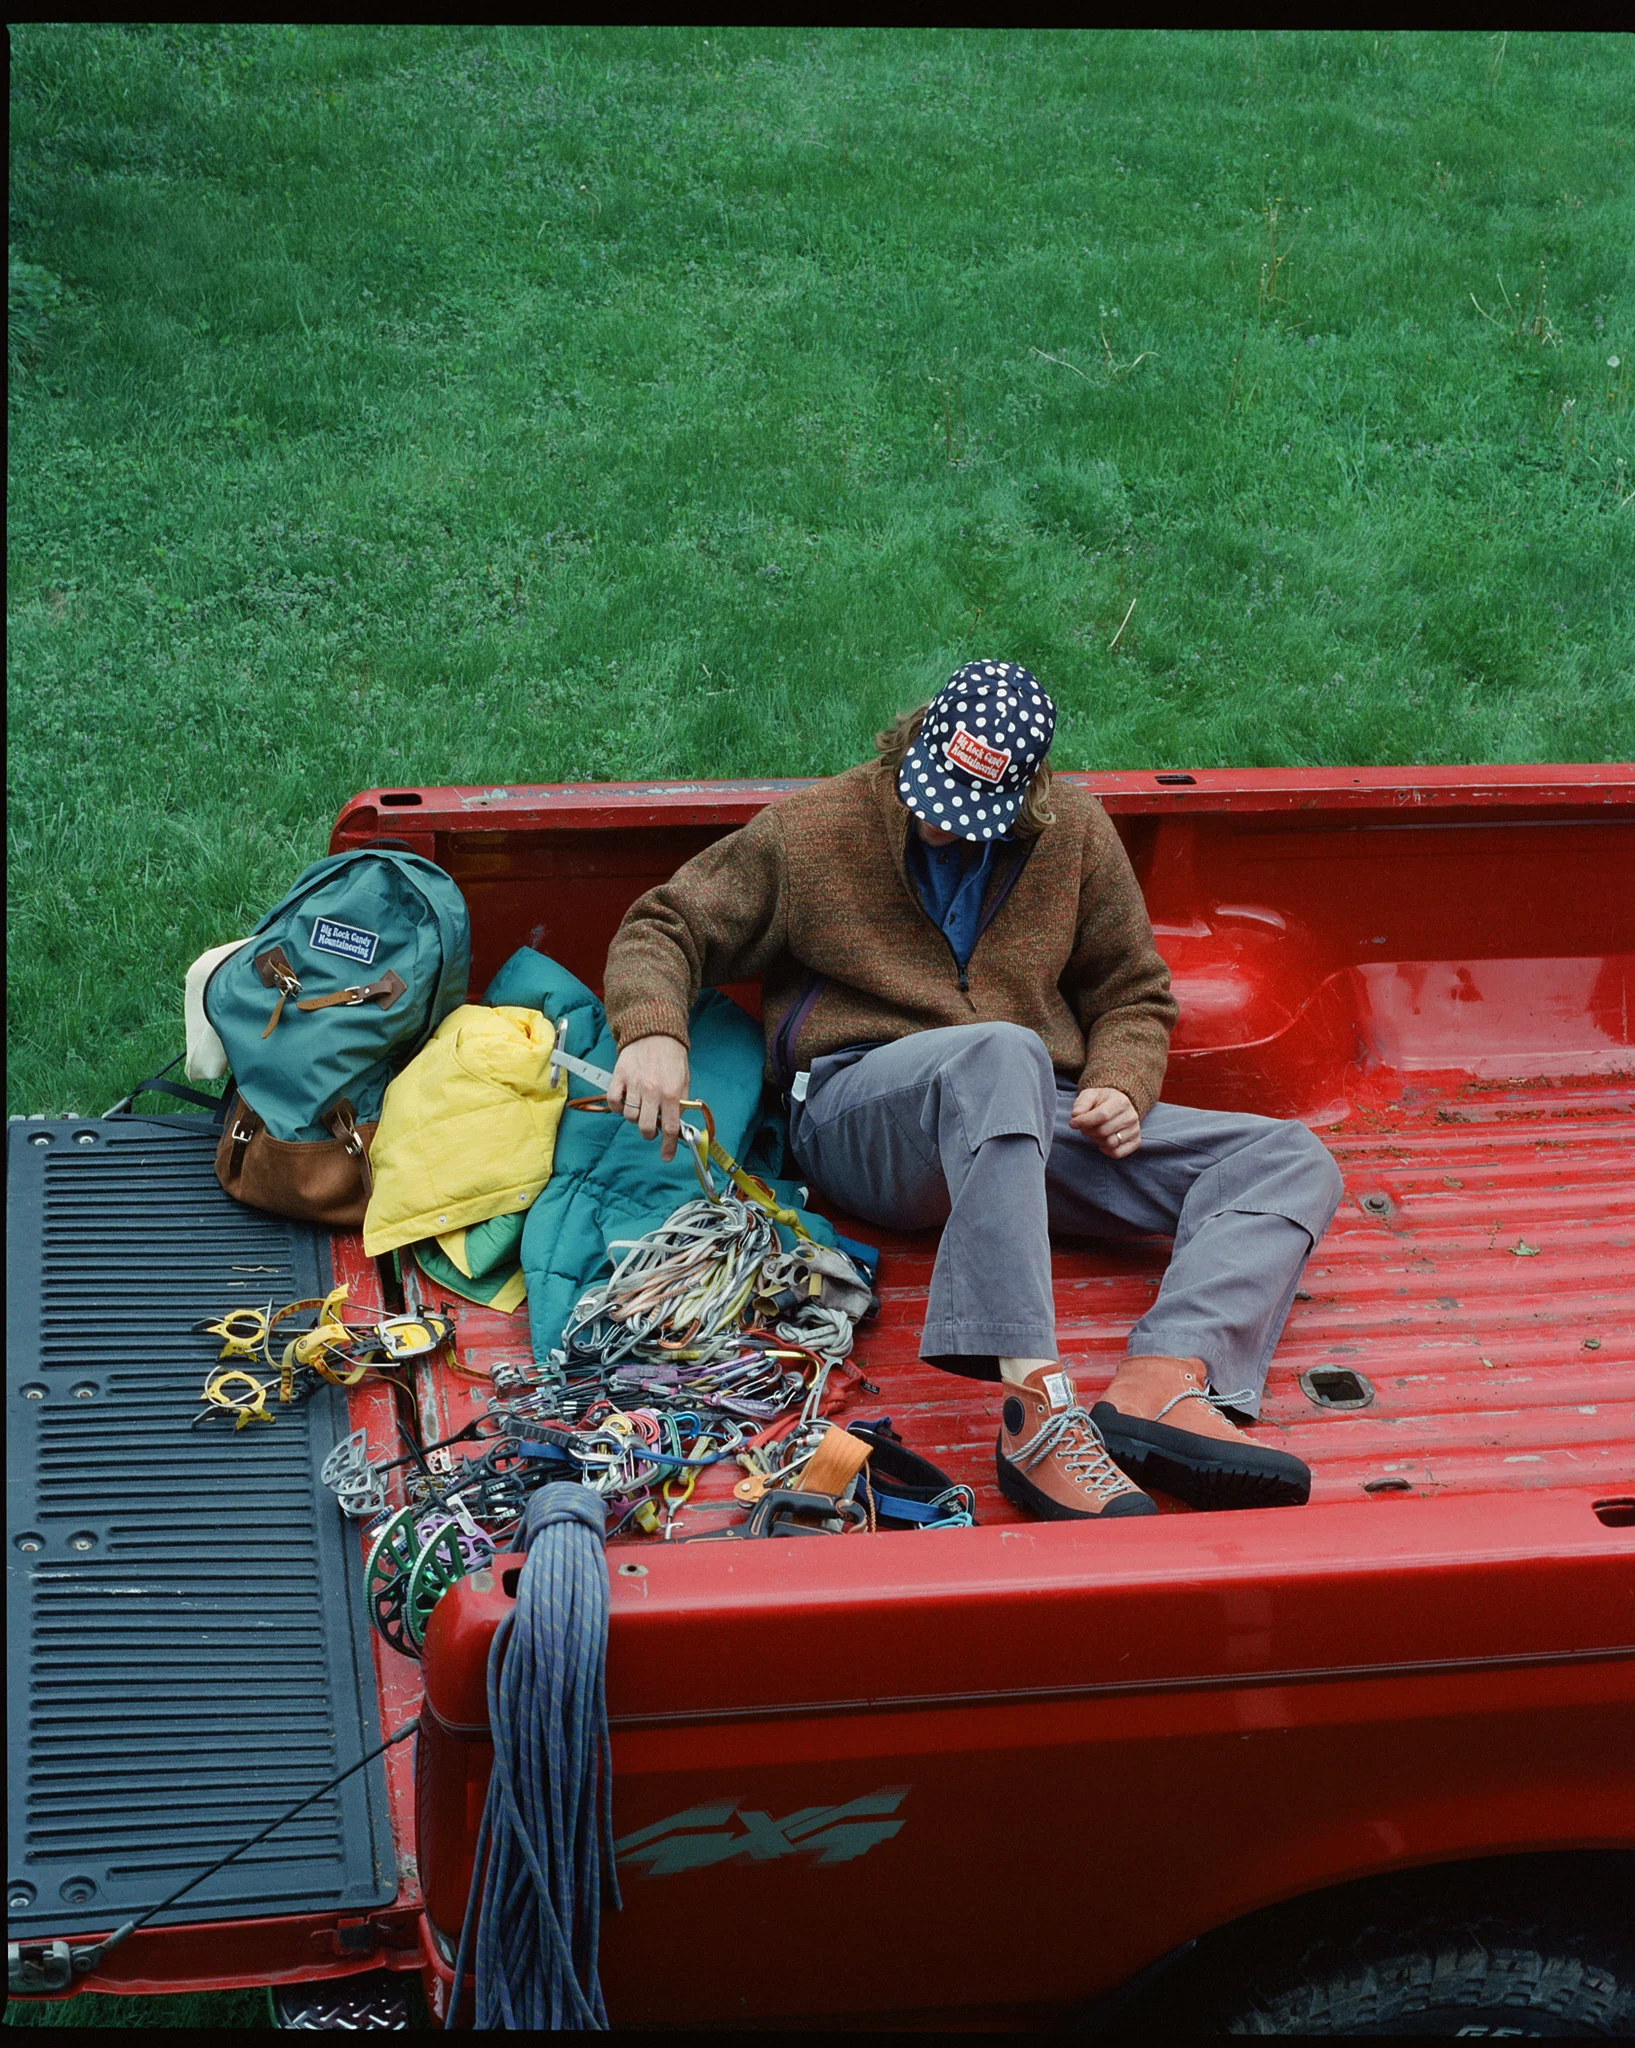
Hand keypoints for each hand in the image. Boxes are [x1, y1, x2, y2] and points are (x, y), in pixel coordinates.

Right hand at [606, 1034, 690, 1161]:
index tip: (666, 1156)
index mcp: (672, 1093)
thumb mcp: (684, 1080)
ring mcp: (633, 1084)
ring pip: (629, 1116)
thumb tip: (676, 1125)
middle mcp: (652, 1092)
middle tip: (650, 1128)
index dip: (668, 1146)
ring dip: (634, 1118)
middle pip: (645, 1127)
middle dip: (648, 1133)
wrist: (654, 1031)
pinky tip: (625, 1102)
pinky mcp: (618, 1077)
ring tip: (639, 1108)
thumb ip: (680, 1102)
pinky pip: (613, 1102)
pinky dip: (618, 1107)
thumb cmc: (671, 1057)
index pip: (670, 1127)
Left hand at [1071, 1085, 1141, 1159]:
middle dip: (1088, 1131)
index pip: (1102, 1115)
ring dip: (1096, 1140)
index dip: (1084, 1121)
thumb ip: (1081, 1104)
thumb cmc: (1101, 1101)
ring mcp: (1135, 1130)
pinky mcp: (1135, 1142)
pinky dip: (1106, 1150)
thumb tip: (1076, 1115)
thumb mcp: (1090, 1095)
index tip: (1073, 1123)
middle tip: (1084, 1127)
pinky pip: (1117, 1153)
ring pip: (1110, 1143)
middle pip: (1103, 1131)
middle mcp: (1131, 1116)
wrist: (1117, 1105)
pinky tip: (1102, 1141)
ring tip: (1094, 1132)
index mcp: (1121, 1102)